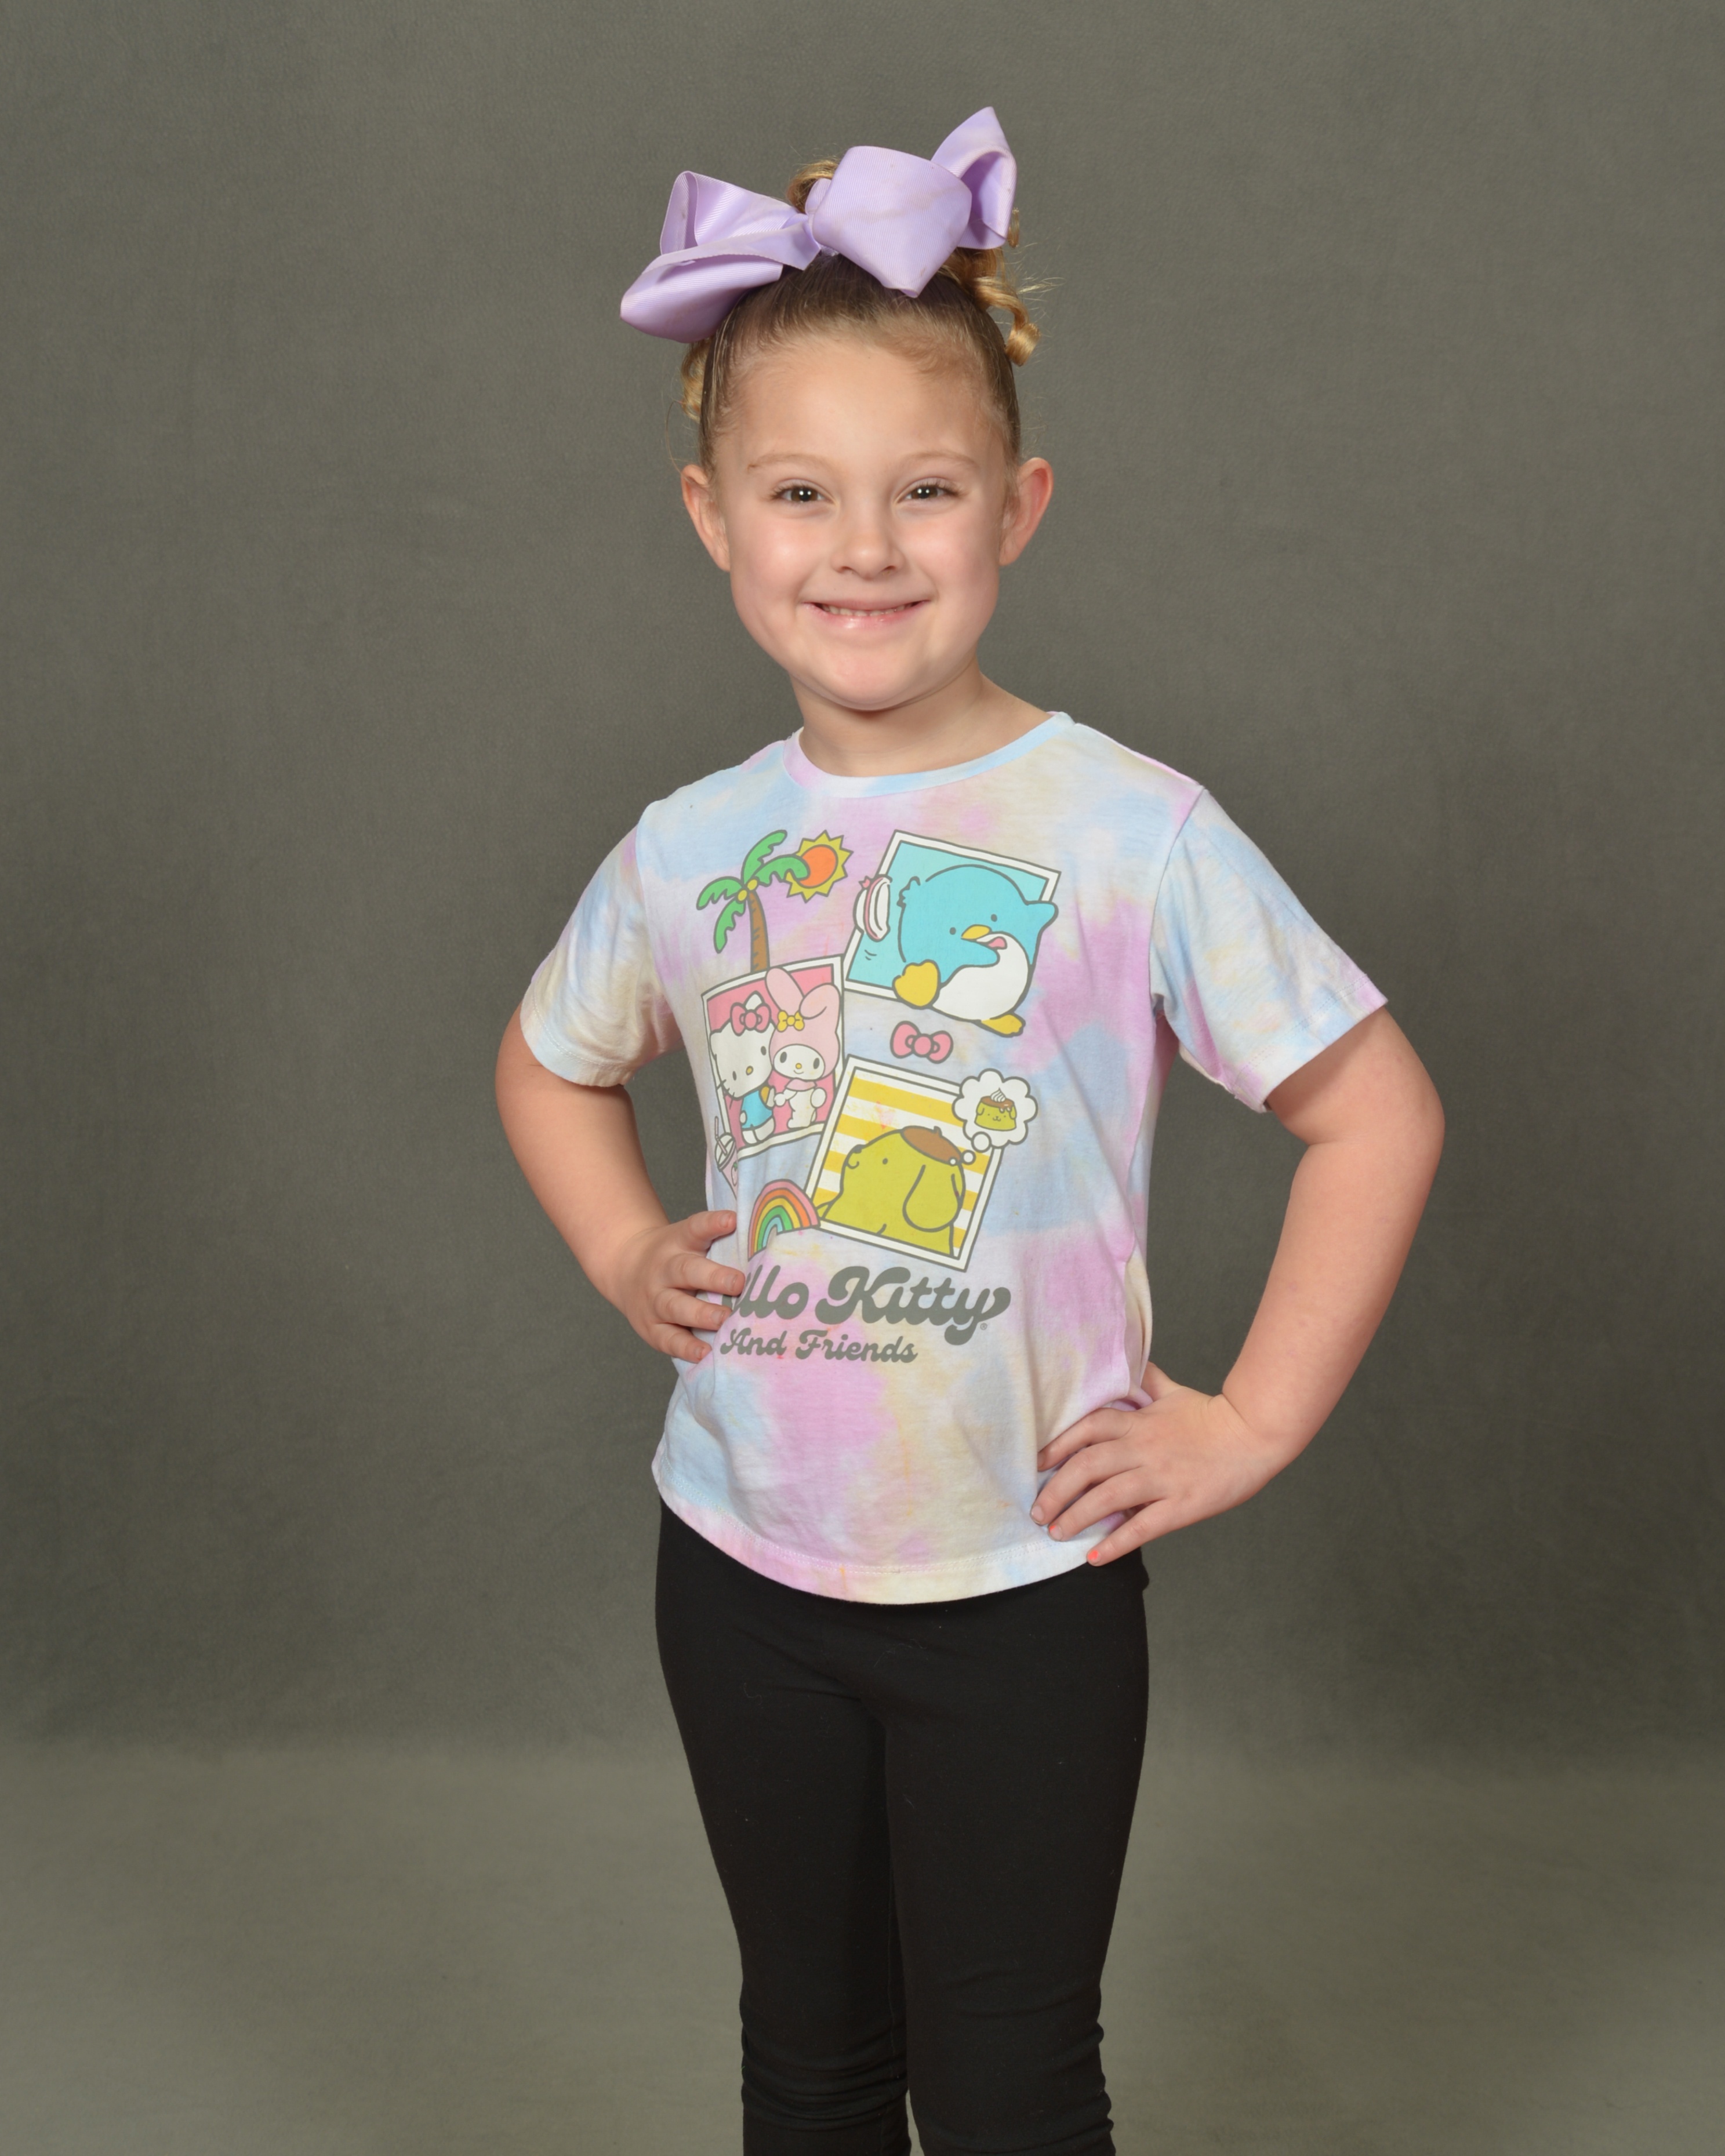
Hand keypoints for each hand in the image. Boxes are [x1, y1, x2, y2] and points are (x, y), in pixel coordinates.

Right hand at [610, 1209, 744, 1362]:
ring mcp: (654, 1299)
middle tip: (738, 1283)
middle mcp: (663, 1269)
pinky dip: (686, 1347)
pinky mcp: (650, 1327)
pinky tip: (705, 1352)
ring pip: (675, 1306)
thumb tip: (765, 1238)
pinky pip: (668, 1338)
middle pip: (685, 1271)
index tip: (732, 1221)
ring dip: (701, 1314)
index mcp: (677, 1242)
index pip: (694, 1228)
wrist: (625, 1267)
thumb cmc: (674, 1256)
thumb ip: (718, 1240)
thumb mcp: (688, 1238)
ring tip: (724, 1319)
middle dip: (713, 1277)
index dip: (713, 1224)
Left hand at [1030, 1363, 1293, 1564]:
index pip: (1087, 1429)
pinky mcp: (1181, 1506)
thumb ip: (1146, 1382)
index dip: (1057, 1446)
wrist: (1255, 1433)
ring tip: (1056, 1533)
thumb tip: (1129, 1364)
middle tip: (1038, 1511)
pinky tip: (1095, 1557)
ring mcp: (1161, 1478)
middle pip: (1087, 1467)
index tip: (1036, 1465)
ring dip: (1076, 1517)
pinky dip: (1115, 1543)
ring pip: (1107, 1498)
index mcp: (1139, 1422)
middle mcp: (1143, 1449)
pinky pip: (1141, 1527)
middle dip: (1056, 1491)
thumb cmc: (1212, 1415)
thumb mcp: (1173, 1393)